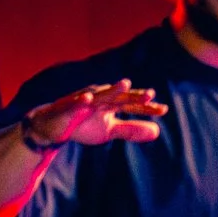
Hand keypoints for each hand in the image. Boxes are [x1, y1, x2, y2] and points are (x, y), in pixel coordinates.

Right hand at [21, 79, 167, 149]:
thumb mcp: (110, 130)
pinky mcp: (68, 108)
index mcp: (110, 103)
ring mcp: (83, 101)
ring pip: (100, 96)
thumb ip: (131, 130)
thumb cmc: (83, 125)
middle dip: (134, 95)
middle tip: (151, 94)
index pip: (131, 104)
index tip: (163, 110)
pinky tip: (89, 99)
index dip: (146, 107)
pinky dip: (81, 102)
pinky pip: (75, 105)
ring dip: (112, 90)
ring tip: (126, 84)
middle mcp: (99, 98)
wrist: (53, 126)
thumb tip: (157, 131)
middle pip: (120, 97)